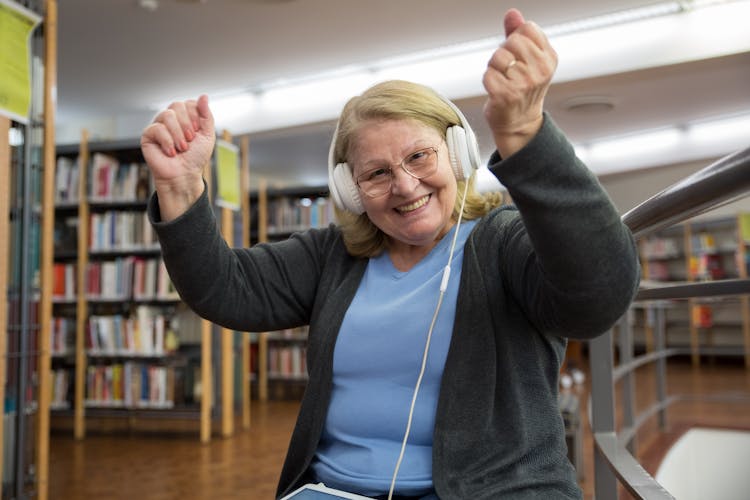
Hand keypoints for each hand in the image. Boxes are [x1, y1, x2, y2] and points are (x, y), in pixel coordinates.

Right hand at [140, 95, 214, 219]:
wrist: (185, 175)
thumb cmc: (195, 157)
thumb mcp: (207, 135)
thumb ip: (206, 116)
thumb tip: (204, 96)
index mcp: (185, 117)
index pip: (189, 103)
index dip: (196, 116)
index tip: (198, 131)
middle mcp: (171, 118)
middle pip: (177, 105)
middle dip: (187, 124)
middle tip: (190, 140)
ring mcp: (159, 125)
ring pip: (167, 115)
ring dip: (178, 134)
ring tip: (182, 148)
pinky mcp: (148, 135)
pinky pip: (156, 128)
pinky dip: (167, 141)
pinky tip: (171, 152)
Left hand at [482, 8, 556, 156]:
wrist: (519, 123)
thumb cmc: (522, 88)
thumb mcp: (527, 59)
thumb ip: (518, 34)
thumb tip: (512, 13)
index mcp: (549, 58)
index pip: (527, 29)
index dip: (516, 39)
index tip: (519, 55)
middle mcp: (540, 71)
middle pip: (511, 41)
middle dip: (503, 53)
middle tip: (508, 70)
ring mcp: (524, 84)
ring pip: (497, 57)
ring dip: (494, 68)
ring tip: (503, 80)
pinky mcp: (506, 96)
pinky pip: (487, 75)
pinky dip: (488, 81)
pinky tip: (497, 90)